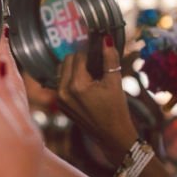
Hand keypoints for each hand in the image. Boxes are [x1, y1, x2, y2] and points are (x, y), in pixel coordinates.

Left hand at [57, 35, 138, 164]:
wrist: (112, 136)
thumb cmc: (116, 110)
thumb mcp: (115, 83)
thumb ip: (110, 59)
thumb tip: (107, 39)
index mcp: (76, 85)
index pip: (78, 56)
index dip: (90, 52)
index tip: (99, 50)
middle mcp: (63, 91)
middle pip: (67, 61)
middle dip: (81, 59)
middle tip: (96, 63)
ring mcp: (60, 99)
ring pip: (63, 71)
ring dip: (75, 68)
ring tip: (92, 74)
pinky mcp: (60, 105)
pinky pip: (62, 84)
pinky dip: (72, 80)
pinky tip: (87, 84)